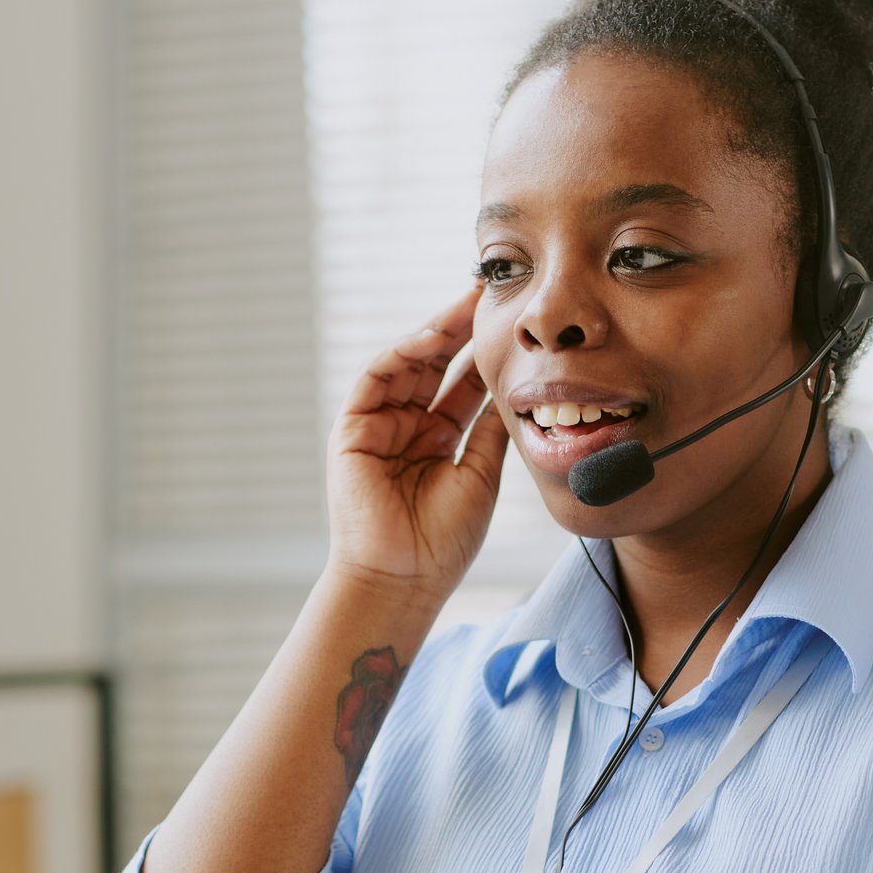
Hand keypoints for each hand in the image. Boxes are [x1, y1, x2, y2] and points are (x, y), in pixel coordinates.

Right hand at [325, 286, 507, 603]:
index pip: (463, 384)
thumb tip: (518, 387)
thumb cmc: (444, 540)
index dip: (484, 353)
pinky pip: (376, 379)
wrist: (404, 579)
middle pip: (436, 366)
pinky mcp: (353, 429)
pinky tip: (431, 337)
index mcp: (439, 440)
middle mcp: (408, 427)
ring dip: (435, 333)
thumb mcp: (481, 474)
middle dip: (460, 329)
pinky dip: (402, 354)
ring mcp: (380, 426)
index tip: (512, 323)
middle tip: (489, 293)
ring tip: (465, 304)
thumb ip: (492, 428)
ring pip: (407, 365)